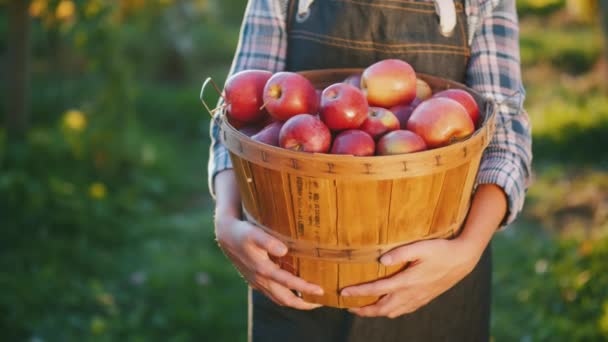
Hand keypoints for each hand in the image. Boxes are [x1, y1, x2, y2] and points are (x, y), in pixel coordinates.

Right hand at [213, 170, 323, 309]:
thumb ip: (268, 241)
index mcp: (263, 270)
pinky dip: (286, 296)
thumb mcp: (254, 233)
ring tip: (311, 300)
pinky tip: (294, 291)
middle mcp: (261, 280)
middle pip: (285, 299)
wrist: (226, 235)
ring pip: (279, 299)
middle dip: (304, 304)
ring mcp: (257, 282)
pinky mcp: (256, 280)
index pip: (289, 284)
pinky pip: (273, 294)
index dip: (306, 289)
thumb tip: (284, 250)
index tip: (321, 291)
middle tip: (320, 302)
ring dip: (295, 302)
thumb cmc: (243, 232)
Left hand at [341, 184, 507, 317]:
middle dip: (363, 310)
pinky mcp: (424, 298)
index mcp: (407, 281)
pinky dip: (389, 312)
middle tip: (348, 307)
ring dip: (375, 313)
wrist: (463, 259)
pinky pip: (403, 311)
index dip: (358, 292)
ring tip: (362, 309)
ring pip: (392, 312)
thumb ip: (400, 252)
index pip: (377, 290)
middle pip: (381, 309)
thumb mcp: (420, 246)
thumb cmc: (441, 249)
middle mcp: (411, 294)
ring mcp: (418, 298)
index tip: (343, 293)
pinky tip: (385, 307)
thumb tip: (381, 261)